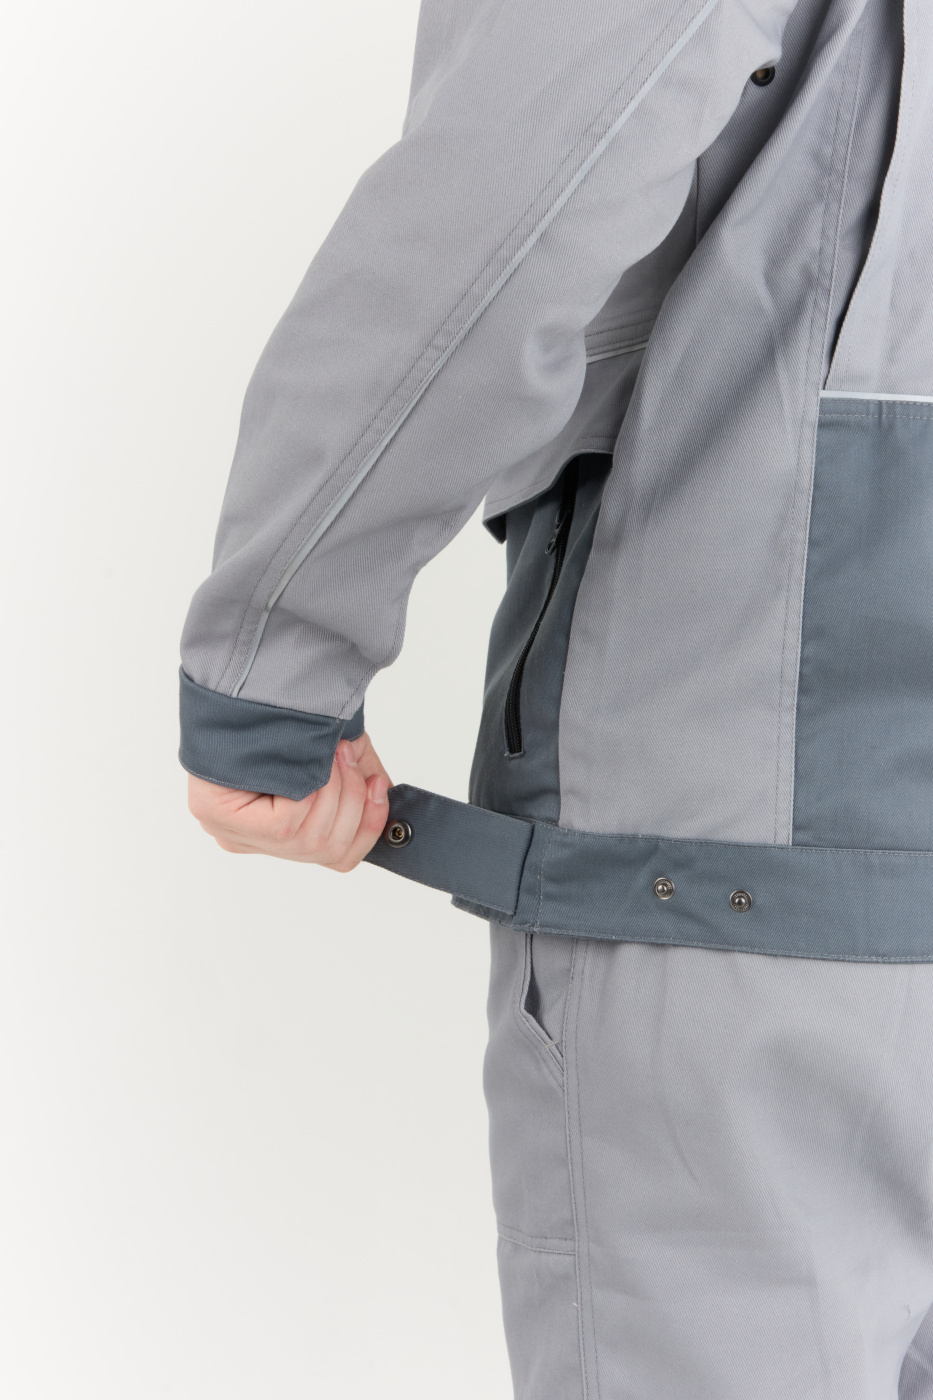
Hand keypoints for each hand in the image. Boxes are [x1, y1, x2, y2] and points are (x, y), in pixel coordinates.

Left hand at [187, 731, 391, 870]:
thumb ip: (358, 785)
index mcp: (278, 834)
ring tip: (334, 752)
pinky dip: (309, 792)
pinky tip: (309, 763)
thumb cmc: (284, 719)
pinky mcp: (221, 820)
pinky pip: (286, 826)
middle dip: (354, 801)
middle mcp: (254, 841)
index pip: (338, 858)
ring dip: (335, 790)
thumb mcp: (334, 756)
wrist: (246, 682)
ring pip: (312, 839)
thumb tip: (384, 801)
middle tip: (351, 758)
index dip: (369, 827)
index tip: (378, 785)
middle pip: (330, 851)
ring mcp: (234, 834)